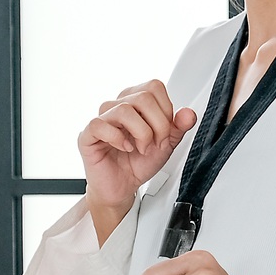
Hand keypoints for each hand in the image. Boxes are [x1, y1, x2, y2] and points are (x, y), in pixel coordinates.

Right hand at [80, 80, 195, 241]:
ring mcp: (101, 119)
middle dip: (158, 125)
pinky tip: (124, 147)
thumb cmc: (138, 163)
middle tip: (155, 143)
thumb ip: (178, 127)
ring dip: (141, 133)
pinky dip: (117, 138)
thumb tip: (188, 113)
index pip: (154, 87)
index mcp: (135, 102)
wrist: (123, 187)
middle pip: (143, 97)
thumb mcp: (166, 144)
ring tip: (141, 148)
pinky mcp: (87, 135)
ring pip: (124, 109)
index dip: (166, 110)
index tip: (164, 132)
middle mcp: (117, 106)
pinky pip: (99, 125)